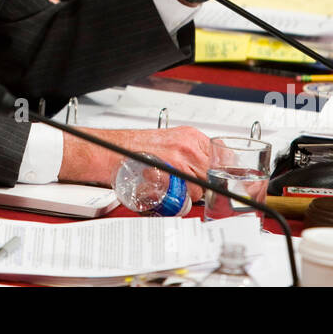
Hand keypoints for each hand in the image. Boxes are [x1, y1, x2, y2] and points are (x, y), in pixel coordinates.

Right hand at [58, 126, 212, 200]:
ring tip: (177, 190)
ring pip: (205, 184)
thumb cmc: (132, 151)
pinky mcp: (174, 170)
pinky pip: (192, 192)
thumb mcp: (167, 144)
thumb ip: (188, 154)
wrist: (110, 152)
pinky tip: (171, 193)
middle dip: (206, 183)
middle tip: (191, 187)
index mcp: (190, 135)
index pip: (222, 155)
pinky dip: (185, 198)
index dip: (219, 171)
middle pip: (215, 171)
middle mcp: (189, 143)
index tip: (217, 179)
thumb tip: (205, 171)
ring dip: (194, 192)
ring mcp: (183, 156)